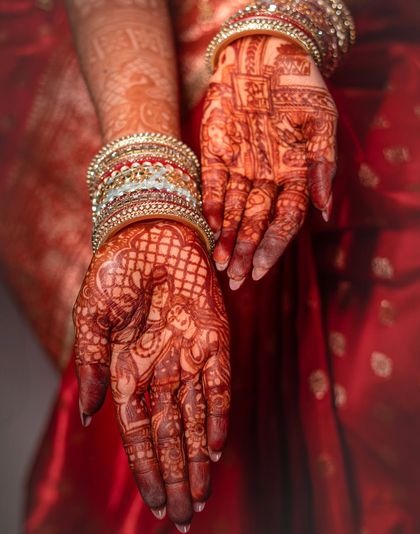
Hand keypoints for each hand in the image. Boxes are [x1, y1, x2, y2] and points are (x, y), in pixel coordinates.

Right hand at [73, 221, 229, 531]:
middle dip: (177, 476)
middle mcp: (161, 371)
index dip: (147, 469)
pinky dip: (218, 417)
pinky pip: (219, 385)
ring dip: (198, 459)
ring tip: (202, 497)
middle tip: (185, 516)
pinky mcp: (215, 338)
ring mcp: (189, 357)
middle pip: (170, 436)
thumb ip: (89, 366)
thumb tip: (84, 414)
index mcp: (128, 370)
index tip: (157, 502)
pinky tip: (217, 448)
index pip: (139, 433)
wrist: (150, 233)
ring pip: (196, 420)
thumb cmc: (116, 272)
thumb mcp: (92, 319)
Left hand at [201, 36, 336, 288]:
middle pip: (257, 223)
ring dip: (227, 238)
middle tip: (237, 281)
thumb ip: (323, 166)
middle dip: (247, 253)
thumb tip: (323, 210)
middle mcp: (267, 177)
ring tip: (221, 265)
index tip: (262, 269)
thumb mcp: (322, 122)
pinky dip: (211, 205)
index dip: (274, 246)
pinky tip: (210, 227)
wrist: (265, 53)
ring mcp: (241, 167)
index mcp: (295, 175)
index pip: (285, 220)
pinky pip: (213, 185)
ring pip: (234, 211)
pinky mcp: (216, 154)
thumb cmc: (301, 84)